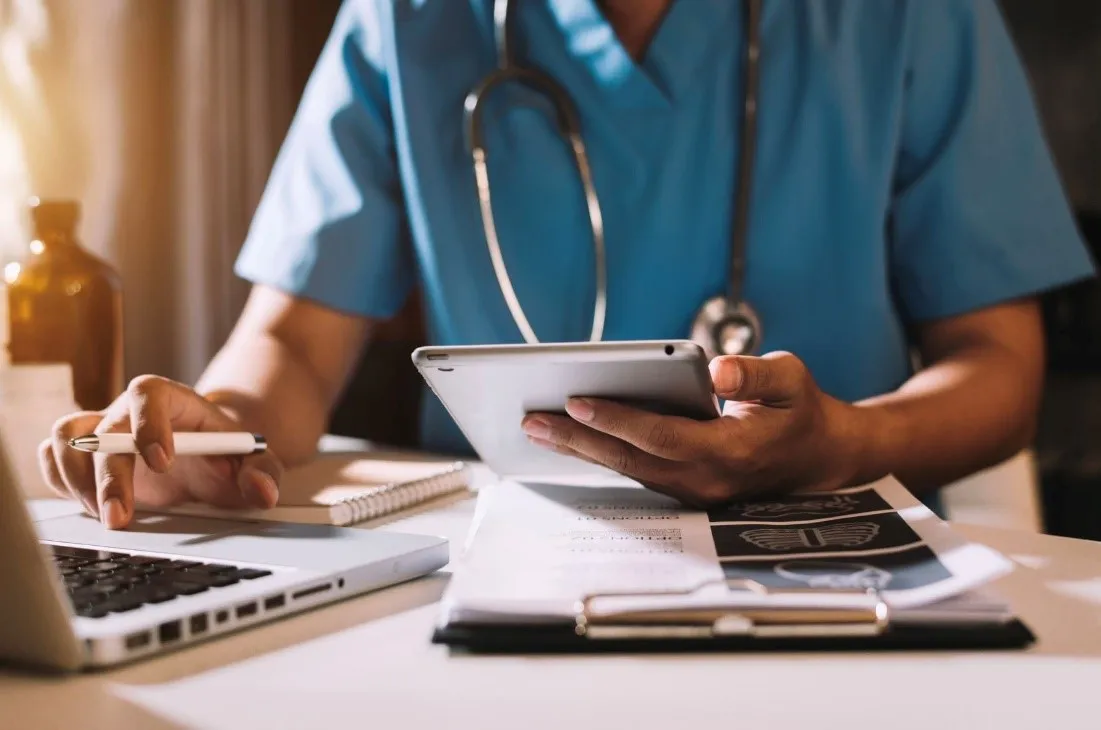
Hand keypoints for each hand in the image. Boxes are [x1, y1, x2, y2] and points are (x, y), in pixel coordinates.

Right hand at [38, 375, 282, 529]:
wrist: (208, 456)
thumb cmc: (227, 454)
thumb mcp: (255, 460)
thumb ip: (264, 472)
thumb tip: (262, 492)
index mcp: (172, 400)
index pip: (147, 393)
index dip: (147, 423)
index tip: (161, 462)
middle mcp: (129, 412)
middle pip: (104, 428)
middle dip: (109, 475)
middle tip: (121, 516)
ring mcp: (102, 431)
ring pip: (65, 437)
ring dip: (76, 479)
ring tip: (106, 514)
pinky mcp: (84, 456)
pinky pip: (53, 458)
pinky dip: (61, 482)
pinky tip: (90, 507)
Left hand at [520, 352, 866, 507]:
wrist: (819, 457)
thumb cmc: (800, 411)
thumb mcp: (791, 380)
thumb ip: (755, 376)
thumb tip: (718, 371)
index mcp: (731, 452)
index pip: (661, 436)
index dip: (618, 419)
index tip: (577, 401)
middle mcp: (707, 480)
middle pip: (631, 459)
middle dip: (578, 439)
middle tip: (533, 420)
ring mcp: (694, 490)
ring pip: (628, 469)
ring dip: (582, 448)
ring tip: (539, 427)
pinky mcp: (685, 488)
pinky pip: (636, 471)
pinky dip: (602, 453)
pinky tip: (572, 437)